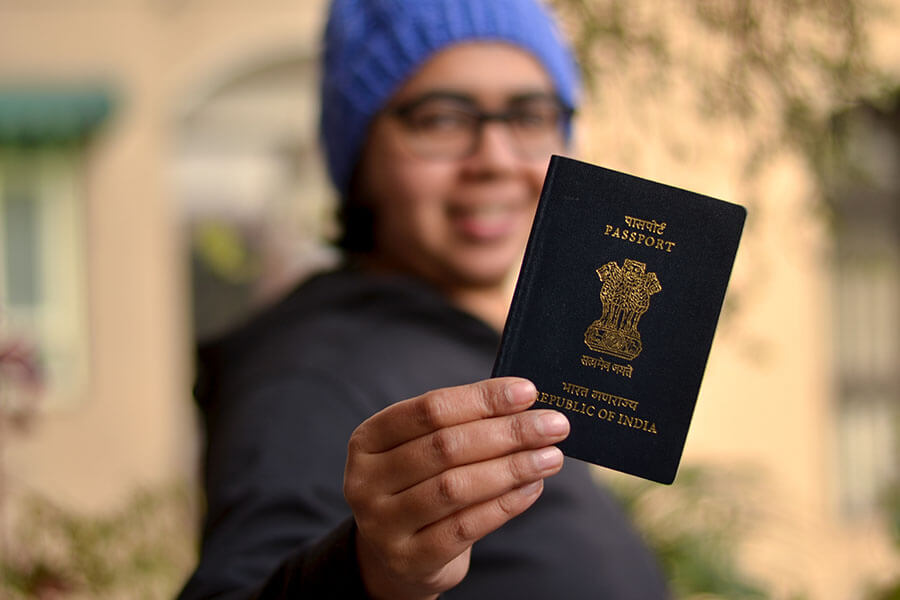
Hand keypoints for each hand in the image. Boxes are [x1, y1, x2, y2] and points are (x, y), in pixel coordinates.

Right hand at [343, 377, 568, 599]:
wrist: (400, 555)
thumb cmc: (421, 485)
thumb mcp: (426, 449)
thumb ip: (463, 424)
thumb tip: (524, 402)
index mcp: (367, 439)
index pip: (429, 410)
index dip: (481, 399)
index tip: (528, 392)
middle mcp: (366, 480)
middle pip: (445, 447)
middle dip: (507, 433)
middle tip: (553, 425)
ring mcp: (382, 524)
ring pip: (456, 487)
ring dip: (512, 468)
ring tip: (550, 457)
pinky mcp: (409, 559)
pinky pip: (465, 528)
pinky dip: (505, 505)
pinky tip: (533, 488)